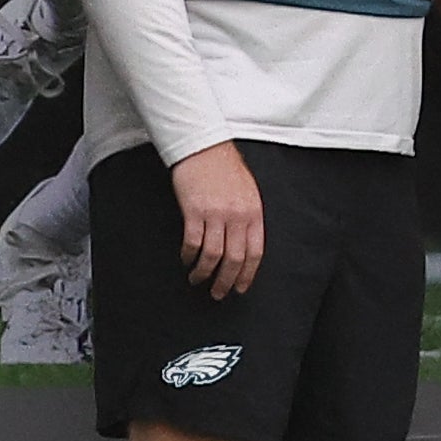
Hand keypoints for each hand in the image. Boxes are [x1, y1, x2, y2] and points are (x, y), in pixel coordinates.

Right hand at [171, 140, 265, 299]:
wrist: (204, 146)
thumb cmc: (225, 168)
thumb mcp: (248, 192)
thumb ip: (248, 217)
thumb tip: (244, 244)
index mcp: (253, 213)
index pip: (255, 252)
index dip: (247, 274)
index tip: (240, 288)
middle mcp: (237, 216)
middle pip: (234, 259)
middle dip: (226, 281)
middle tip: (219, 294)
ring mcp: (215, 214)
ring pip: (212, 256)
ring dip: (204, 273)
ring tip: (198, 280)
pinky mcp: (194, 211)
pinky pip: (193, 243)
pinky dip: (189, 256)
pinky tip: (186, 260)